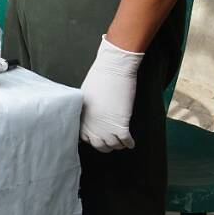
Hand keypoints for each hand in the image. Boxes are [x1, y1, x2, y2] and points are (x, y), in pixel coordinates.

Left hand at [79, 35, 143, 151]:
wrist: (113, 69)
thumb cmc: (99, 78)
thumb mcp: (86, 95)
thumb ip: (87, 109)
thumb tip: (92, 116)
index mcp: (82, 117)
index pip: (84, 137)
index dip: (92, 138)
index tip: (98, 137)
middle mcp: (92, 125)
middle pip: (99, 145)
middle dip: (106, 145)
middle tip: (111, 141)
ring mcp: (106, 127)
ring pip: (113, 145)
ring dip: (118, 144)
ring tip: (121, 141)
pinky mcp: (121, 125)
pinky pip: (126, 141)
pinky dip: (129, 143)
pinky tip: (131, 142)